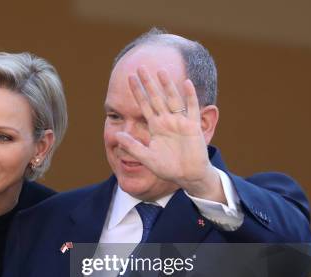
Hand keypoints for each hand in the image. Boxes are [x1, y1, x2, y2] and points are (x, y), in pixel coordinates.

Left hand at [114, 67, 222, 200]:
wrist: (187, 176)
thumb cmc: (167, 167)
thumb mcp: (146, 157)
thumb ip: (132, 146)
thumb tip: (117, 135)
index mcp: (155, 127)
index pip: (144, 105)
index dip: (137, 92)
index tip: (129, 78)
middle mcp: (167, 121)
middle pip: (156, 98)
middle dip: (148, 83)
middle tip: (141, 67)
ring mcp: (180, 122)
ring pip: (172, 99)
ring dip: (167, 85)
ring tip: (161, 71)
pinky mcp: (193, 127)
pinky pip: (191, 108)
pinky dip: (190, 96)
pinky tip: (186, 83)